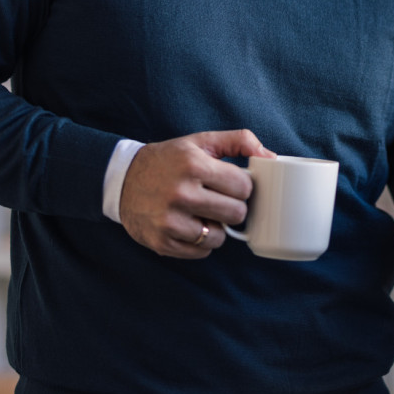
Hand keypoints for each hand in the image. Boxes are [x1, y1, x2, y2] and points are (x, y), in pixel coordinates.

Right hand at [119, 130, 274, 257]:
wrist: (121, 180)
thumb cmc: (169, 160)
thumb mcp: (200, 142)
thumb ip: (239, 141)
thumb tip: (271, 156)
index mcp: (193, 165)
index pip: (244, 187)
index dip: (242, 187)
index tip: (231, 184)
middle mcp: (181, 193)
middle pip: (236, 214)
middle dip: (232, 207)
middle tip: (218, 199)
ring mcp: (170, 221)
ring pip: (220, 237)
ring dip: (216, 227)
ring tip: (202, 212)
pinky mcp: (162, 242)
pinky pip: (201, 251)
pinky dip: (201, 242)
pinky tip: (188, 224)